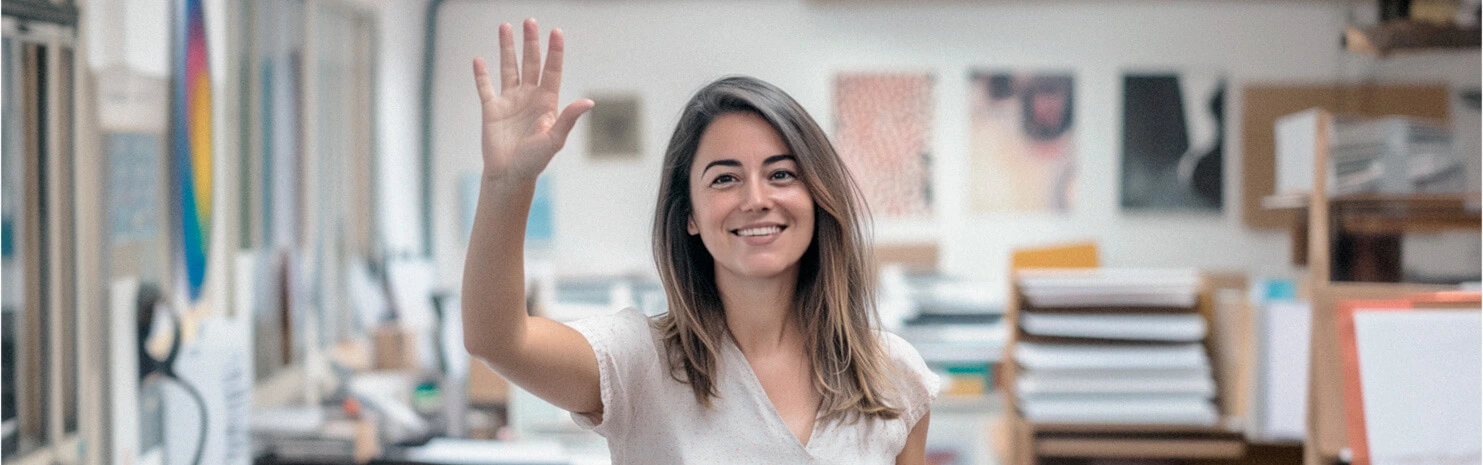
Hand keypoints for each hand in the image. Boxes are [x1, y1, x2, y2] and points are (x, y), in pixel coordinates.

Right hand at [473, 19, 593, 181]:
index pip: (552, 70)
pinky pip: (485, 87)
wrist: (510, 175)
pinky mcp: (491, 110)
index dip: (554, 52)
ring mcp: (510, 101)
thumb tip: (588, 102)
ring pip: (508, 68)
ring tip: (505, 27)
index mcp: (547, 102)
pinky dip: (481, 74)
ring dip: (506, 48)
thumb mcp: (554, 139)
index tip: (556, 32)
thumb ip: (568, 119)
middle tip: (530, 21)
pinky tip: (478, 59)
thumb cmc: (535, 161)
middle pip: (530, 63)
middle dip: (530, 42)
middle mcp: (529, 97)